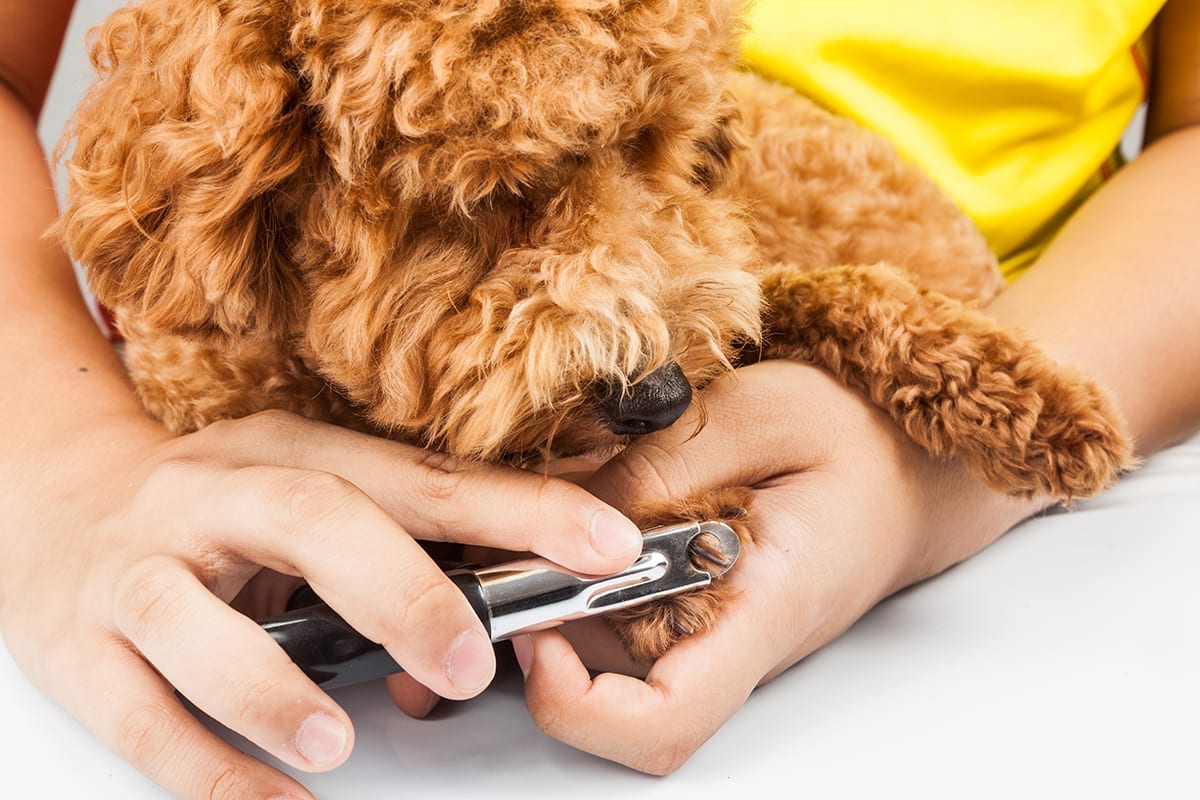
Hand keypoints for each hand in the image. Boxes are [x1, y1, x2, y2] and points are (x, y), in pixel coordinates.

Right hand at [0, 409, 641, 799]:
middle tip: (468, 661)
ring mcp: (140, 567)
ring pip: (195, 619)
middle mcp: (213, 495)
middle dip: (402, 590)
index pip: (419, 478)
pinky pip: (140, 715)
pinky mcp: (82, 645)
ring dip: (274, 689)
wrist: (58, 503)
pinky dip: (210, 767)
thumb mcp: (305, 492)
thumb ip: (398, 537)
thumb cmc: (215, 510)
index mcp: (291, 452)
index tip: (601, 543)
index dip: (516, 509)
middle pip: (311, 522)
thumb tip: (515, 599)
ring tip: (339, 742)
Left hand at [507, 360, 1038, 773]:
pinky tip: (591, 500)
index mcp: (761, 608)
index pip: (665, 719)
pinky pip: (619, 608)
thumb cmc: (857, 438)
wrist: (907, 464)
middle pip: (610, 687)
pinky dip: (585, 563)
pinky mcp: (697, 608)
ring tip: (555, 494)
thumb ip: (666, 465)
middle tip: (514, 532)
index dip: (580, 706)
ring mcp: (711, 631)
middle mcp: (728, 640)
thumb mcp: (760, 415)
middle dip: (544, 618)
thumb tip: (571, 515)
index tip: (539, 633)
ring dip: (559, 579)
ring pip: (603, 644)